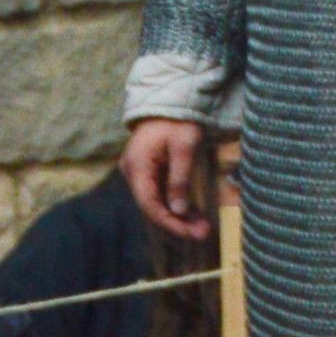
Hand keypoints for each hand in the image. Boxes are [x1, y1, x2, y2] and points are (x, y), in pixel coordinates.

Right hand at [121, 112, 222, 246]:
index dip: (169, 222)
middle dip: (177, 223)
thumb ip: (179, 179)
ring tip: (202, 227)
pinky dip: (177, 206)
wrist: (170, 103)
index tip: (190, 233)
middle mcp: (132, 173)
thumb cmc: (178, 121)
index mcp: (137, 166)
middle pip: (152, 207)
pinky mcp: (148, 174)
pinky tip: (194, 215)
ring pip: (157, 203)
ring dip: (179, 217)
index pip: (149, 204)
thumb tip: (177, 210)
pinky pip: (160, 195)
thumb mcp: (184, 147)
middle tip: (203, 233)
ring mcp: (139, 174)